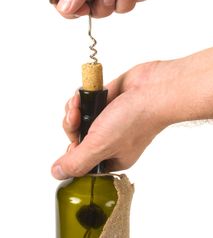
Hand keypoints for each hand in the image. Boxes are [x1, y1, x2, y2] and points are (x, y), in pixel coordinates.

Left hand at [51, 48, 212, 178]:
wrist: (153, 88)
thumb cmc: (135, 119)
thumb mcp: (101, 146)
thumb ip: (77, 161)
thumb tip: (58, 173)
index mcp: (112, 157)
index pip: (83, 162)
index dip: (73, 152)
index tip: (74, 143)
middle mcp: (110, 139)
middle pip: (78, 137)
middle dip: (72, 125)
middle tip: (76, 117)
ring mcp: (108, 119)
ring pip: (79, 118)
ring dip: (74, 109)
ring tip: (79, 101)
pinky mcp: (107, 100)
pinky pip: (85, 102)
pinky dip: (81, 97)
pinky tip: (84, 94)